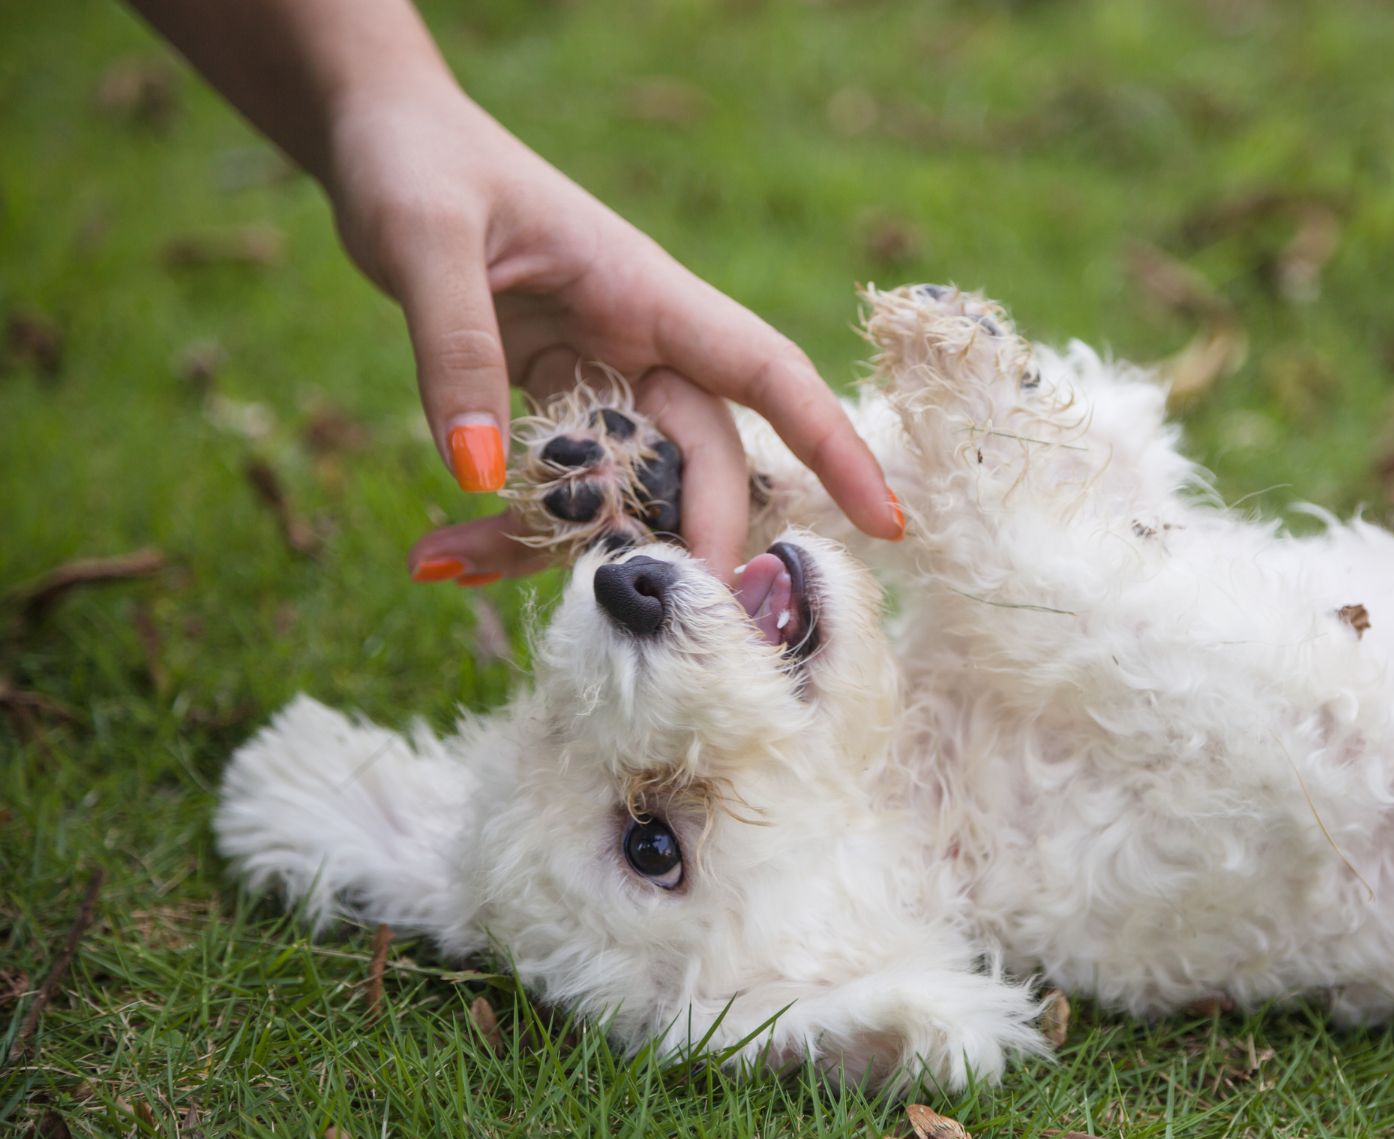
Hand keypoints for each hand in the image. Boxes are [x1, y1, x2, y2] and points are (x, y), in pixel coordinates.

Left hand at [323, 84, 901, 582]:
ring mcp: (594, 376)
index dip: (831, 446)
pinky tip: (437, 554)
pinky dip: (499, 527)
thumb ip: (454, 352)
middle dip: (686, 538)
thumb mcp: (426, 241)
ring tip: (445, 564)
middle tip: (659, 616)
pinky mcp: (543, 402)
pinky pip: (547, 487)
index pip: (767, 373)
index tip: (884, 522)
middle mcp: (636, 343)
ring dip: (556, 545)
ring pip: (621, 489)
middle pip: (699, 459)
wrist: (376, 133)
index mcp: (647, 292)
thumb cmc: (418, 161)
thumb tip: (480, 477)